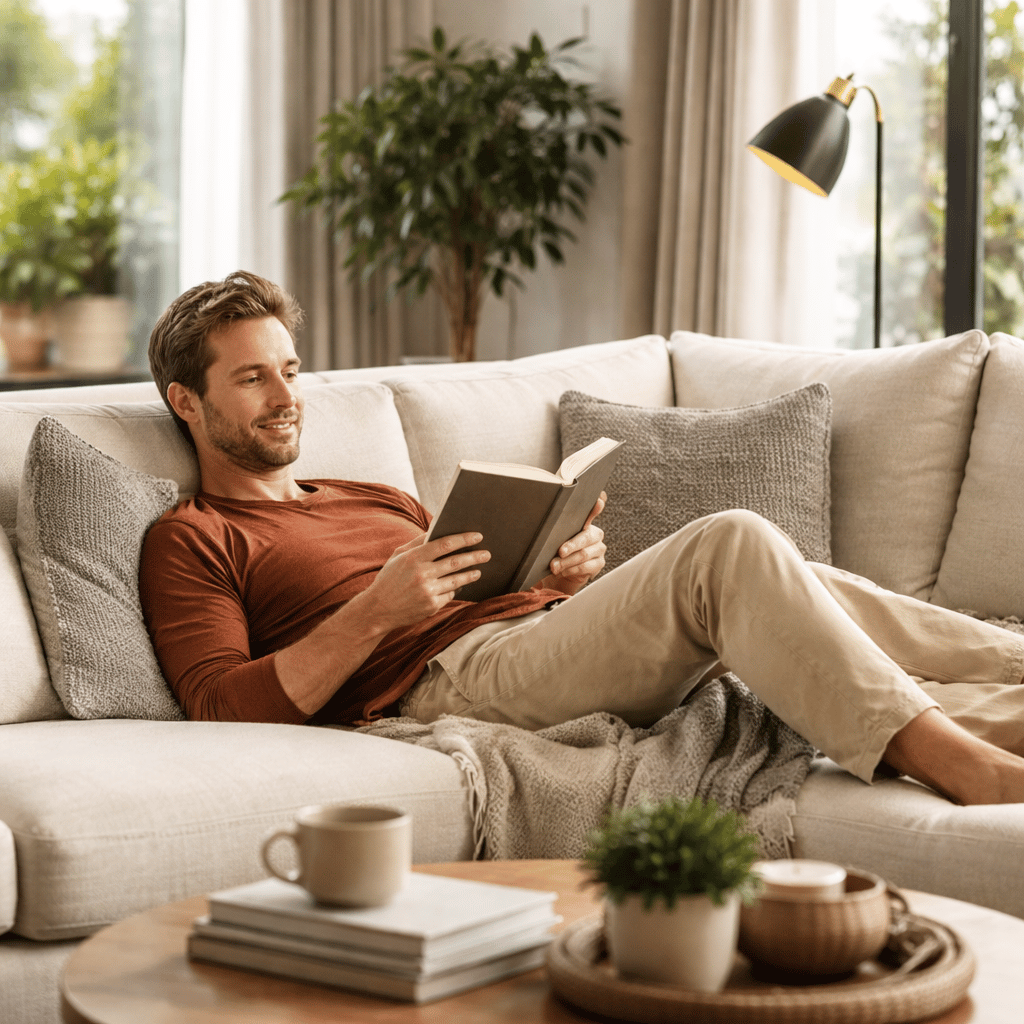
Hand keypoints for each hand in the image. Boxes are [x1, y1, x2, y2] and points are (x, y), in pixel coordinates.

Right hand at [363, 532, 490, 629]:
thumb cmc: (389, 579)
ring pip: (457, 580)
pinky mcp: (432, 606)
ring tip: (478, 570)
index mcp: (413, 558)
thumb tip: (436, 530)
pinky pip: (449, 595)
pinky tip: (458, 586)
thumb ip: (417, 543)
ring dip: (470, 574)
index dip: (464, 539)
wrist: (378, 610)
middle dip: (475, 557)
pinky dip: (455, 589)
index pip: (445, 544)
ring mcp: (428, 591)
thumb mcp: (398, 556)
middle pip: (456, 562)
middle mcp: (422, 574)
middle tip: (486, 554)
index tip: (477, 536)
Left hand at [536, 492, 606, 596]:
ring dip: (567, 562)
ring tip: (555, 566)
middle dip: (571, 545)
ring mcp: (599, 549)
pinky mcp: (599, 563)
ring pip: (584, 554)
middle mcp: (595, 534)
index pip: (593, 511)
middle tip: (560, 552)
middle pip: (585, 537)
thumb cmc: (556, 554)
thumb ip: (553, 530)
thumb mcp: (553, 540)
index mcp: (585, 524)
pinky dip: (572, 570)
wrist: (560, 575)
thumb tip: (542, 519)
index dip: (596, 507)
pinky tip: (564, 571)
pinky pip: (586, 567)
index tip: (598, 501)